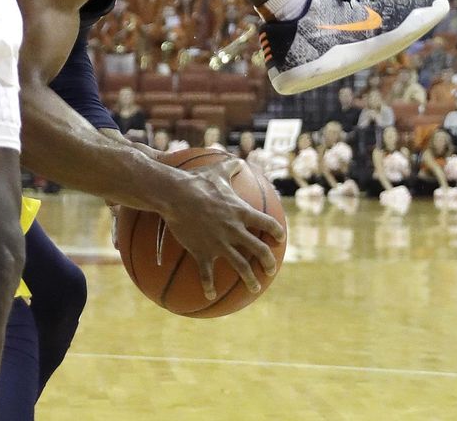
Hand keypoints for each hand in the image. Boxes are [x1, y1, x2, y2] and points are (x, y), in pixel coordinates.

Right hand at [162, 158, 283, 299]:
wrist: (176, 195)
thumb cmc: (196, 181)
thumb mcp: (217, 171)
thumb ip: (231, 168)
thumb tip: (239, 161)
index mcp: (240, 212)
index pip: (267, 224)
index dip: (276, 232)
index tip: (280, 239)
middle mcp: (234, 230)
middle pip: (259, 250)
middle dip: (268, 261)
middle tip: (271, 268)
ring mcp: (220, 243)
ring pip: (241, 266)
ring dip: (250, 279)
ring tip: (255, 288)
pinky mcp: (203, 252)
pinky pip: (208, 274)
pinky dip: (210, 286)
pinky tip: (211, 295)